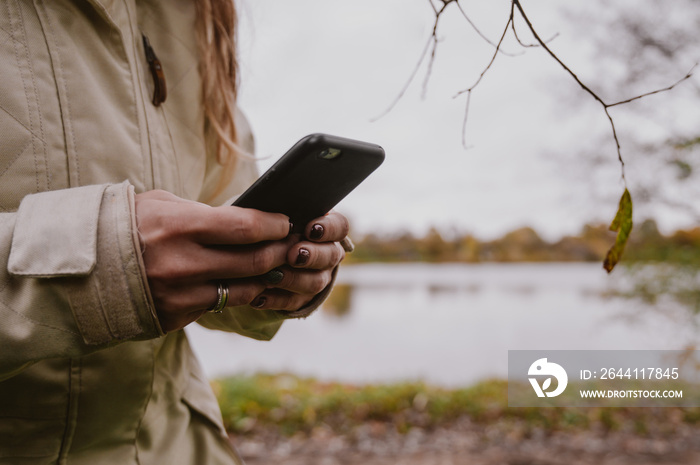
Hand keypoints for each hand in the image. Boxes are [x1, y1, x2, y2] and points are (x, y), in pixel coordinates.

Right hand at [135, 190, 290, 331]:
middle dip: (280, 251)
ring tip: (277, 265)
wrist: (81, 268)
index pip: (246, 228)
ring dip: (267, 277)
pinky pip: (219, 305)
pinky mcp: (175, 317)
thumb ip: (205, 214)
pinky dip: (238, 293)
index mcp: (179, 226)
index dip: (274, 225)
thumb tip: (249, 220)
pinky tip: (247, 283)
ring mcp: (180, 295)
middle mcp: (182, 264)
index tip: (285, 222)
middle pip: (254, 261)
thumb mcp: (162, 205)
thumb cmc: (128, 226)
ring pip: (245, 290)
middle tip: (291, 244)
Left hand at [250, 211, 349, 310]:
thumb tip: (274, 215)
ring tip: (270, 276)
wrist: (258, 248)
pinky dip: (275, 299)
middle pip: (331, 256)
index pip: (340, 226)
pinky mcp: (302, 297)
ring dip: (293, 279)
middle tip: (293, 255)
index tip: (310, 229)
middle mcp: (328, 253)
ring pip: (315, 282)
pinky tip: (259, 296)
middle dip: (312, 255)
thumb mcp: (276, 213)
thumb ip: (281, 212)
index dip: (328, 229)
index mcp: (326, 227)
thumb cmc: (269, 224)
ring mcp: (318, 276)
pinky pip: (293, 301)